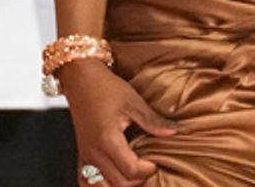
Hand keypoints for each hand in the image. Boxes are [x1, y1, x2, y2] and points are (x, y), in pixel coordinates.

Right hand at [59, 60, 175, 186]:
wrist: (81, 79)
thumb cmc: (105, 87)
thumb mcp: (133, 102)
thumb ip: (153, 121)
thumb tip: (174, 132)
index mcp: (108, 140)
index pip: (130, 170)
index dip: (147, 170)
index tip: (156, 161)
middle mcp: (94, 152)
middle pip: (118, 183)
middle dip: (137, 179)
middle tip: (148, 166)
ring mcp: (85, 156)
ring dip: (120, 184)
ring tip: (132, 173)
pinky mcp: (81, 155)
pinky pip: (85, 182)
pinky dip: (100, 186)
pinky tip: (112, 179)